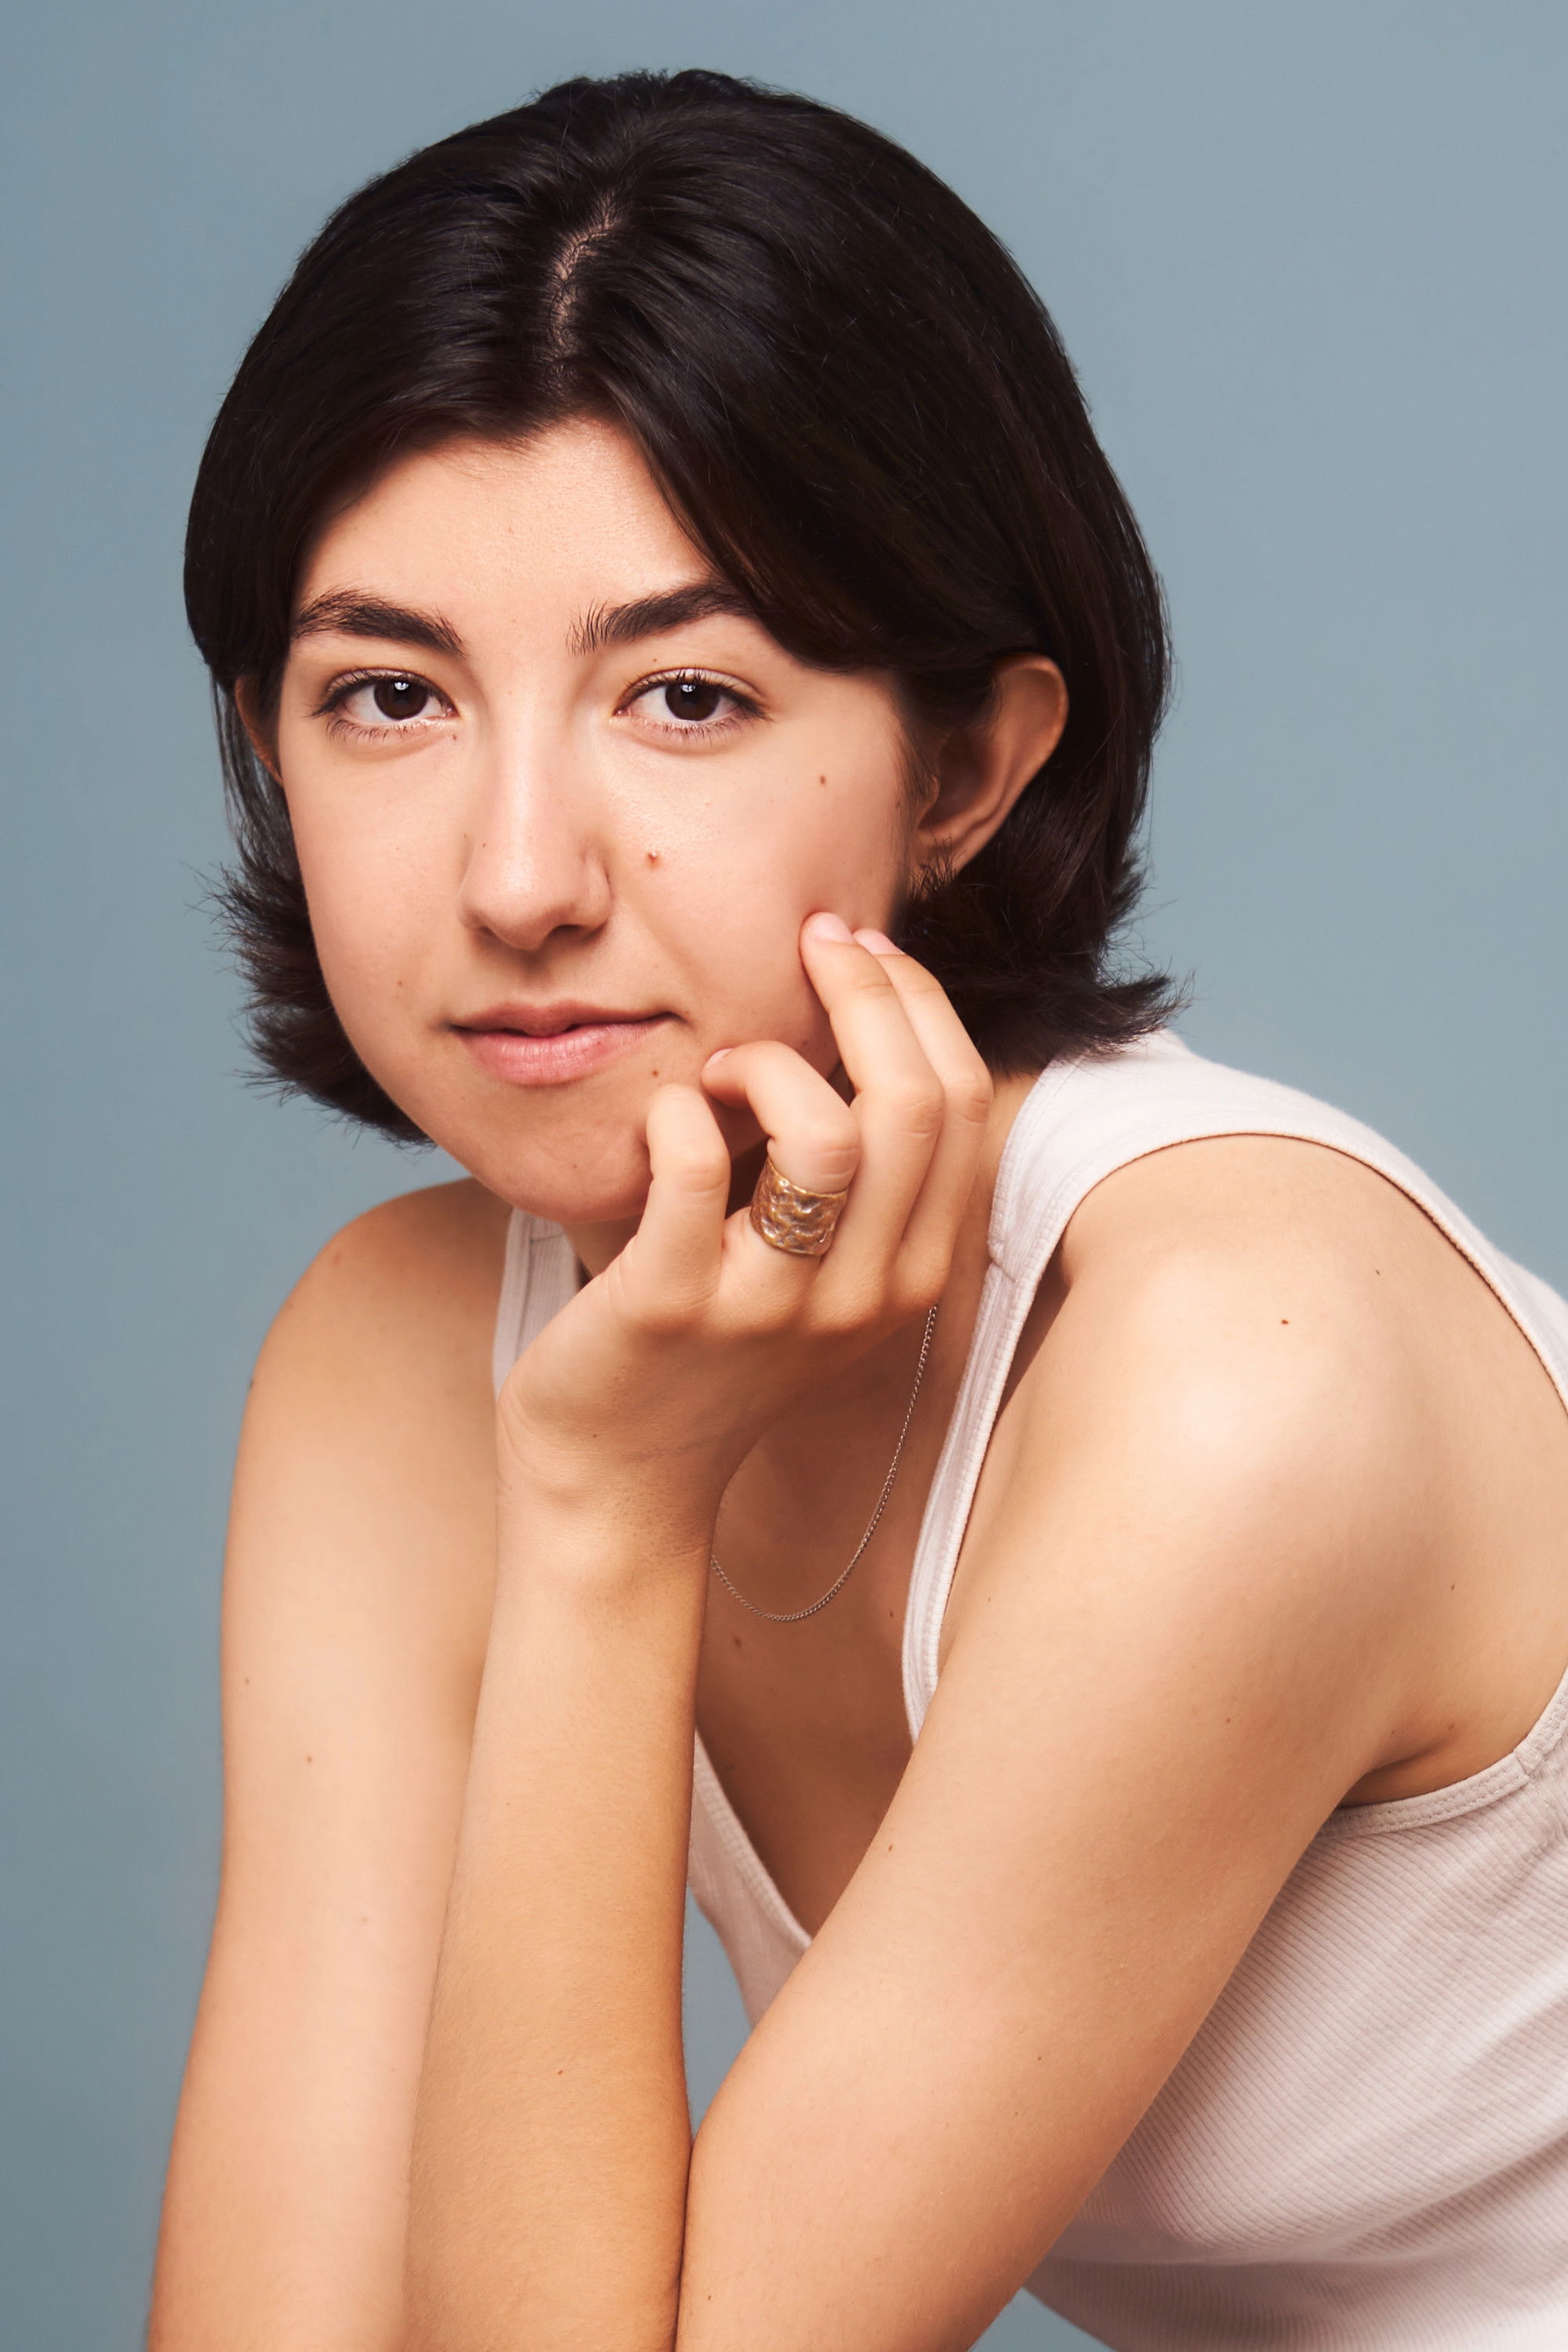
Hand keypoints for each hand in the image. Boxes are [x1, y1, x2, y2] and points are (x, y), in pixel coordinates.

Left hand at [495, 914, 992, 1537]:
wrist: (620, 1479)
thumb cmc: (711, 1348)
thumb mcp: (820, 1271)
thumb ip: (859, 1174)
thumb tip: (867, 1014)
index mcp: (911, 1272)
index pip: (960, 1104)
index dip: (917, 1002)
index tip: (857, 950)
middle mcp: (863, 1294)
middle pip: (912, 1105)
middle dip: (863, 992)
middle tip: (805, 947)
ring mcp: (771, 1306)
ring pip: (827, 1135)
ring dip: (768, 1061)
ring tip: (720, 1069)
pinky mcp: (671, 1307)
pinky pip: (693, 1170)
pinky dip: (678, 1113)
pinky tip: (665, 1116)